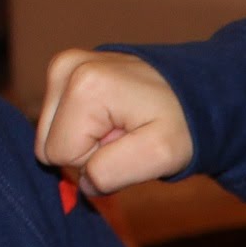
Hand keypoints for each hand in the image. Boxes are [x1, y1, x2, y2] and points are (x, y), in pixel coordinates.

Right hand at [35, 48, 193, 194]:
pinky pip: (56, 121)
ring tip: (122, 125)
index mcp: (84, 86)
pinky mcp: (65, 70)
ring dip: (87, 140)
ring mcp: (63, 65)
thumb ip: (112, 172)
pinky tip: (113, 116)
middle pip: (48, 144)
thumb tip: (82, 181)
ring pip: (50, 135)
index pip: (60, 155)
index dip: (95, 162)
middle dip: (88, 151)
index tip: (128, 142)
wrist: (197, 92)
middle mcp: (66, 67)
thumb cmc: (182, 123)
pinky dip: (85, 126)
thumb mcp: (160, 155)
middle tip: (126, 135)